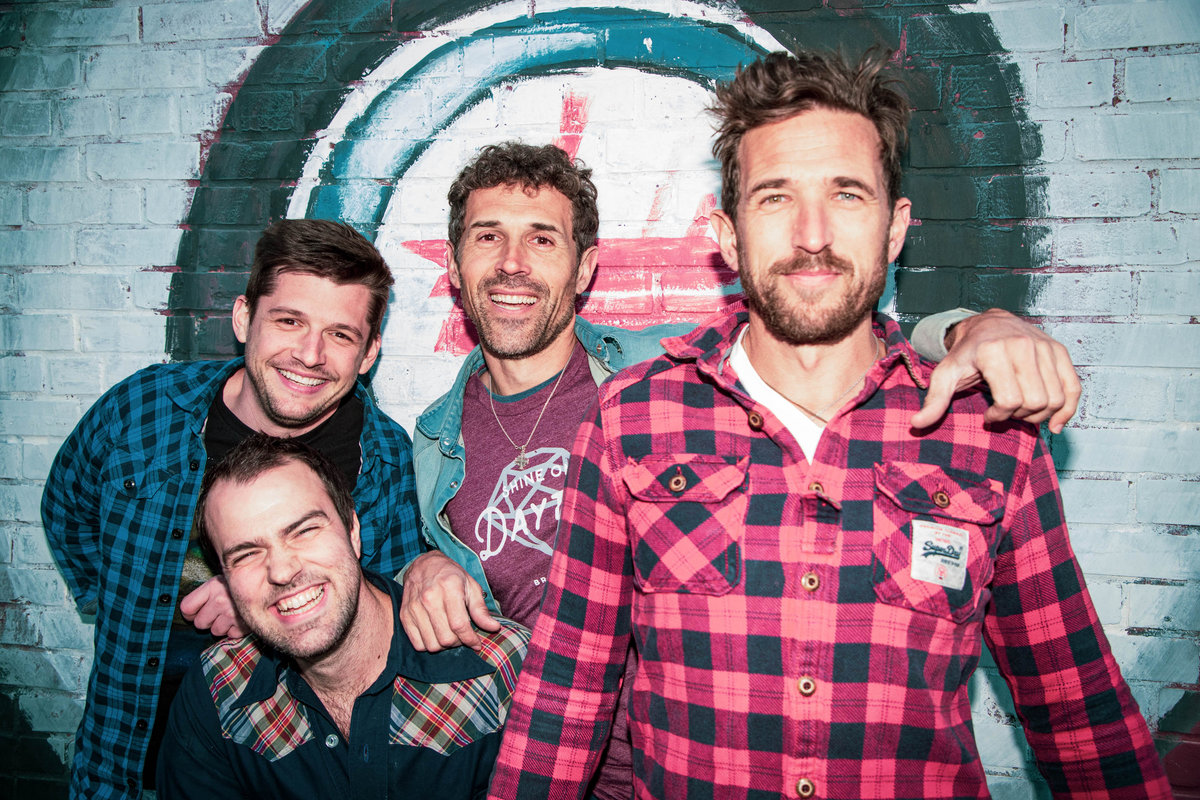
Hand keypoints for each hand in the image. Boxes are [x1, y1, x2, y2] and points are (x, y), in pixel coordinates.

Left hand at [180, 575, 246, 638]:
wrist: (271, 583)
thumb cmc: (243, 582)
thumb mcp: (223, 580)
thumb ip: (205, 593)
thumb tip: (186, 611)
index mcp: (212, 587)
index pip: (186, 608)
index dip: (189, 612)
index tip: (194, 611)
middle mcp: (220, 601)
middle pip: (199, 622)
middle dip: (207, 619)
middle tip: (217, 612)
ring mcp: (231, 615)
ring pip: (215, 630)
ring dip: (221, 625)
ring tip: (231, 614)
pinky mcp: (243, 626)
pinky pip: (230, 634)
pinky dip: (234, 630)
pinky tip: (240, 619)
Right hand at [399, 551, 499, 651]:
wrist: (423, 565)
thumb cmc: (451, 575)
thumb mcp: (471, 586)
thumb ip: (481, 610)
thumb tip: (494, 628)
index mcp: (449, 588)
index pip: (459, 625)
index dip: (470, 639)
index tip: (476, 643)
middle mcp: (429, 598)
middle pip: (445, 638)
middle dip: (458, 642)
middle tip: (462, 636)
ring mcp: (414, 608)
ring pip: (431, 644)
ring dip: (444, 645)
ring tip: (449, 634)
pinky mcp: (404, 615)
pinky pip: (417, 644)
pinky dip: (429, 645)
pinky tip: (436, 634)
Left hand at [912, 308, 1080, 432]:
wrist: (988, 324)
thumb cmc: (966, 353)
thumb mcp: (946, 374)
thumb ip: (934, 400)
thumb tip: (917, 424)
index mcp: (993, 350)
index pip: (1010, 400)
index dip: (999, 415)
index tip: (989, 413)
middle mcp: (1023, 345)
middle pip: (1034, 402)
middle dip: (1019, 415)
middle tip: (1005, 410)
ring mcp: (1045, 347)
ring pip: (1055, 398)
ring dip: (1039, 414)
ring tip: (1021, 409)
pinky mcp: (1060, 351)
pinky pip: (1074, 388)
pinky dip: (1067, 410)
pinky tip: (1054, 423)